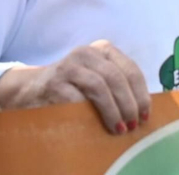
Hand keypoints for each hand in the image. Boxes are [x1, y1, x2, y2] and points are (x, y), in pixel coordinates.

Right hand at [0, 40, 149, 133]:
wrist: (32, 88)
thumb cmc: (73, 87)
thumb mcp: (96, 77)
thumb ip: (117, 85)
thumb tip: (144, 110)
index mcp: (102, 50)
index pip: (130, 69)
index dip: (141, 94)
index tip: (146, 115)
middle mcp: (86, 53)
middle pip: (116, 77)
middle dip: (129, 104)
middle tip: (134, 125)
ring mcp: (69, 66)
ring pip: (99, 86)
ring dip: (113, 110)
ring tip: (120, 128)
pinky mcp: (54, 83)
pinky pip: (77, 98)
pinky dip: (90, 113)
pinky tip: (96, 126)